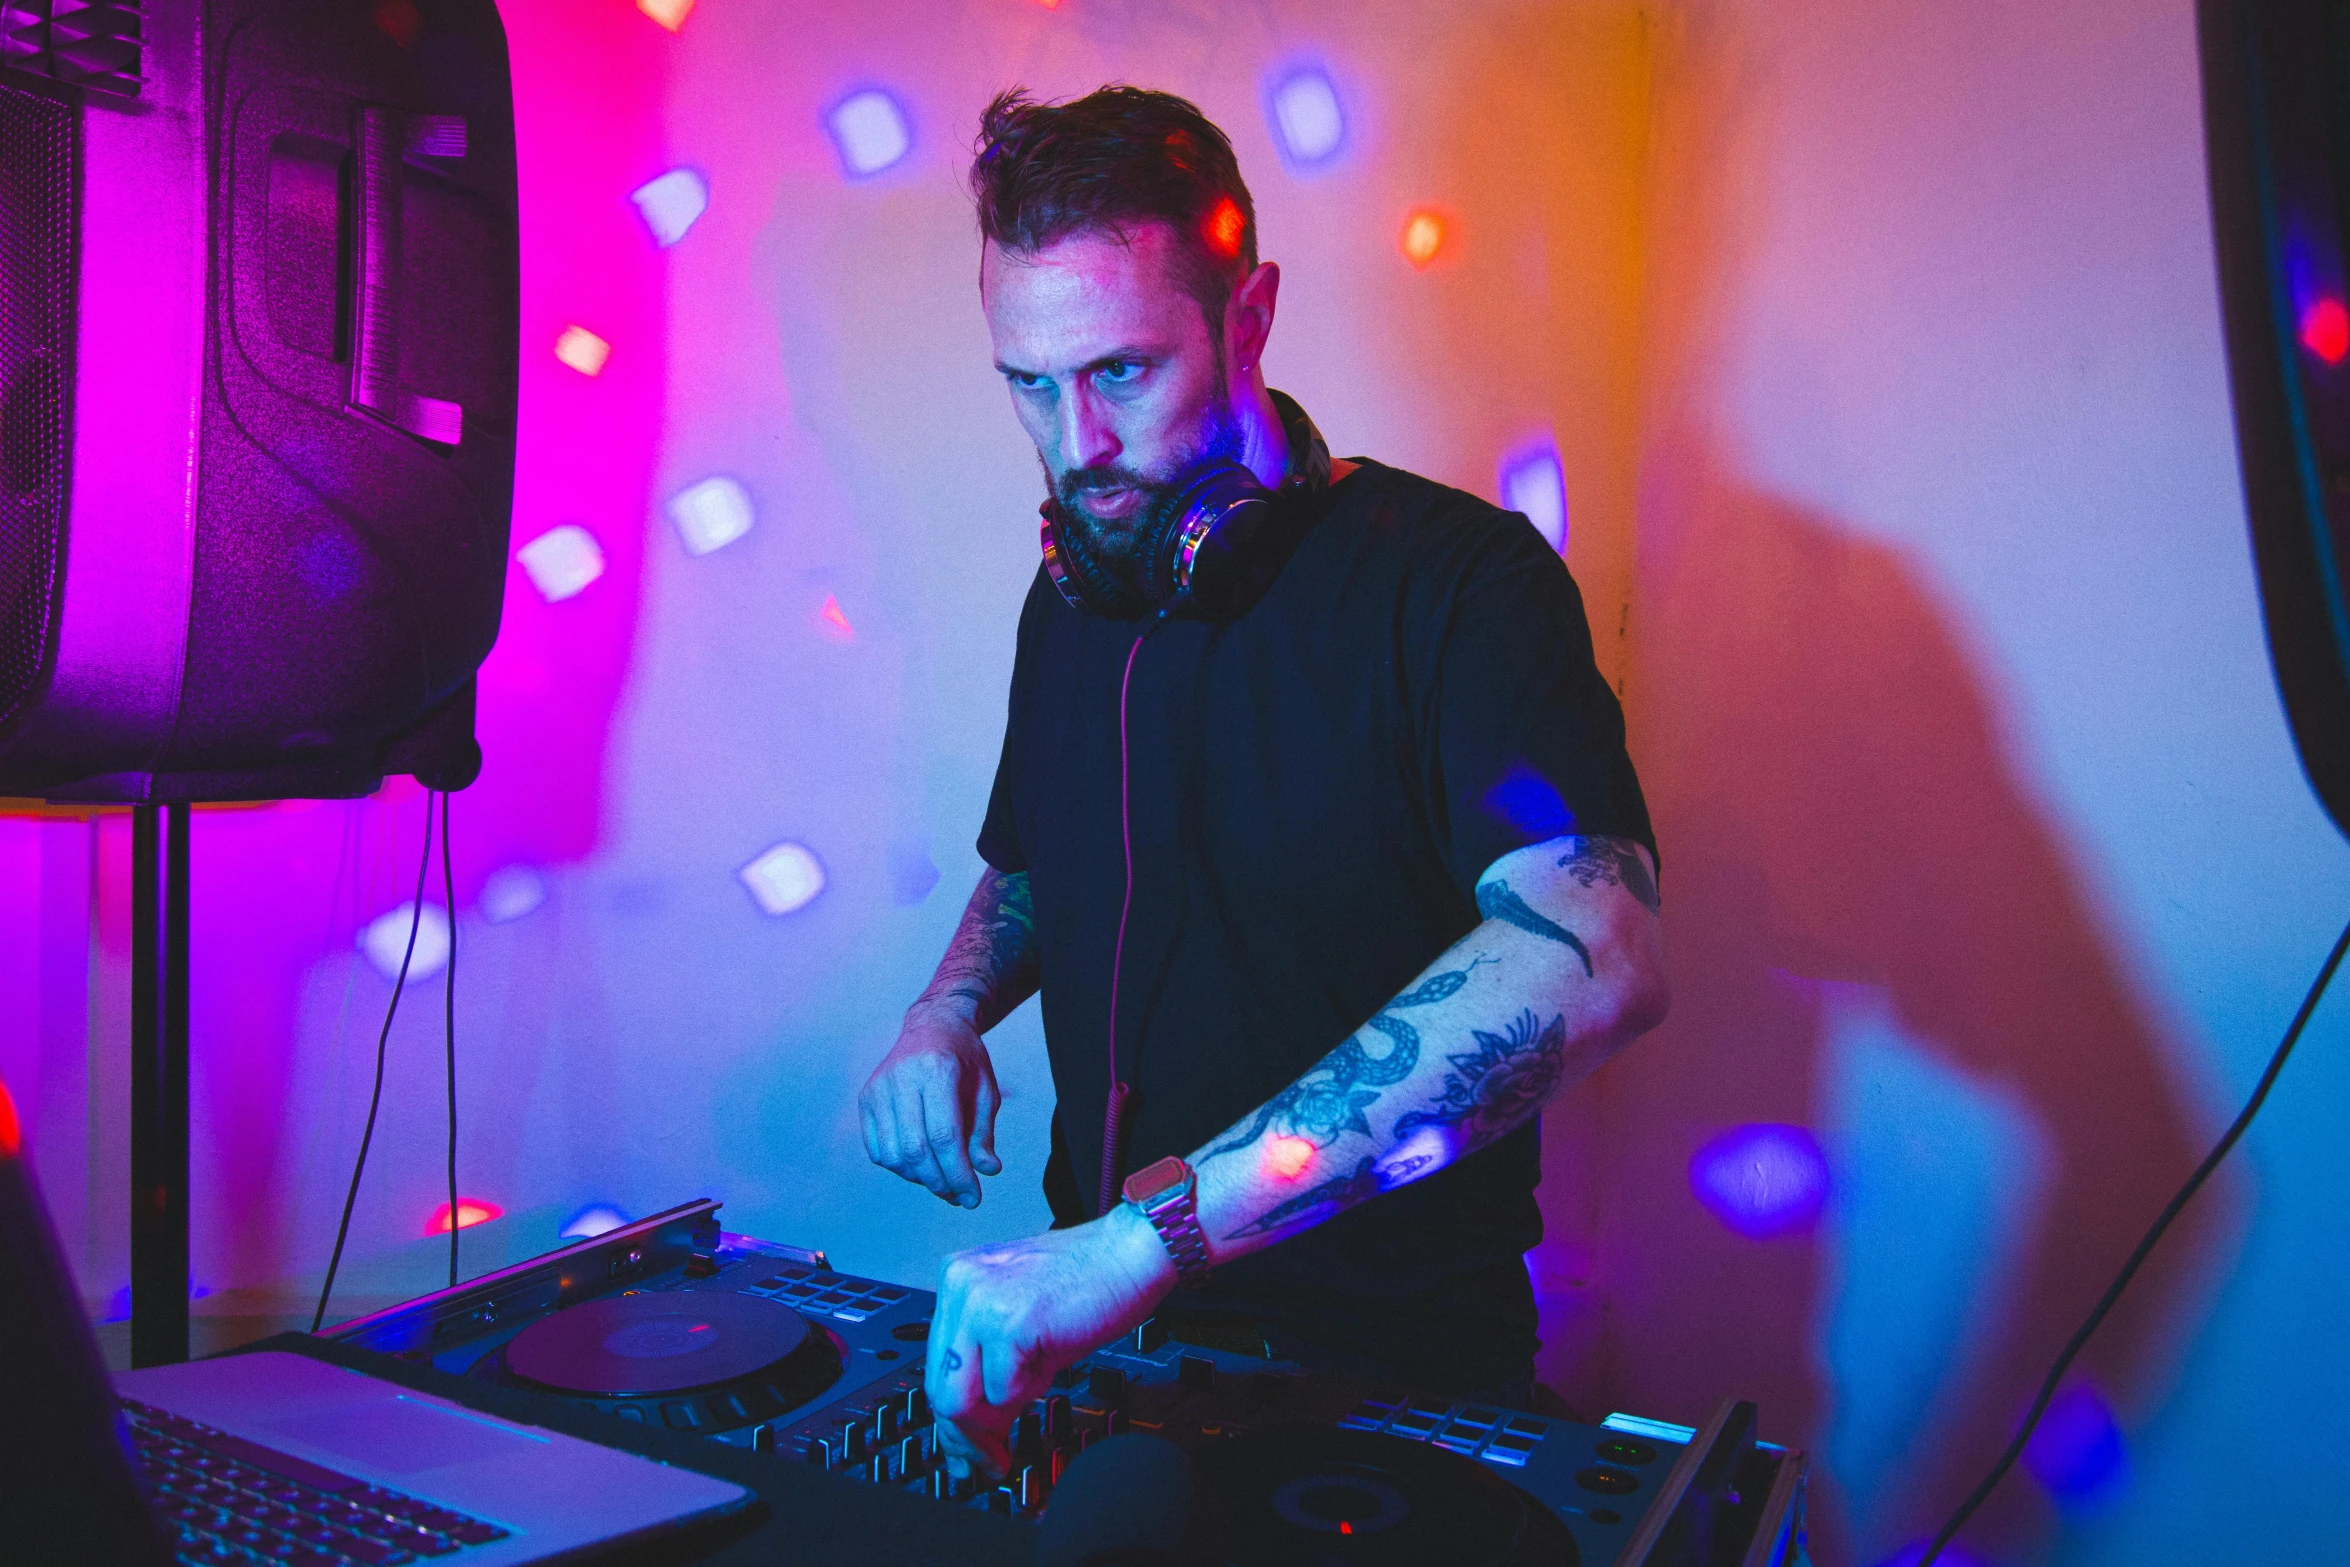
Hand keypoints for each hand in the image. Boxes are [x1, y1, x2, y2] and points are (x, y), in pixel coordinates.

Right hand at [859, 1006, 1002, 1206]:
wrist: (932, 1026)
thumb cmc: (965, 1061)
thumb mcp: (986, 1091)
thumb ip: (984, 1133)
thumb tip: (986, 1171)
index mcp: (937, 1070)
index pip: (944, 1136)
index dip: (958, 1173)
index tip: (973, 1198)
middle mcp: (901, 1078)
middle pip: (915, 1149)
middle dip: (939, 1182)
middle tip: (959, 1198)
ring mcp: (878, 1088)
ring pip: (893, 1154)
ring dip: (919, 1179)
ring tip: (943, 1182)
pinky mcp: (866, 1099)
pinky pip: (877, 1149)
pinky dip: (899, 1167)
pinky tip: (921, 1166)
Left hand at [925, 1206, 1175, 1479]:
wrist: (1132, 1253)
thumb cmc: (1089, 1283)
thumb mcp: (1023, 1321)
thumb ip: (989, 1362)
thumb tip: (975, 1426)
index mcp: (958, 1280)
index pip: (934, 1366)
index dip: (950, 1419)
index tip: (965, 1451)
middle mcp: (960, 1285)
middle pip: (938, 1387)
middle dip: (964, 1438)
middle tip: (986, 1464)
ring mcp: (981, 1301)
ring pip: (960, 1397)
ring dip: (993, 1423)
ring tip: (1021, 1416)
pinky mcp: (1010, 1321)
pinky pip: (1002, 1391)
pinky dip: (1028, 1395)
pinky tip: (1049, 1370)